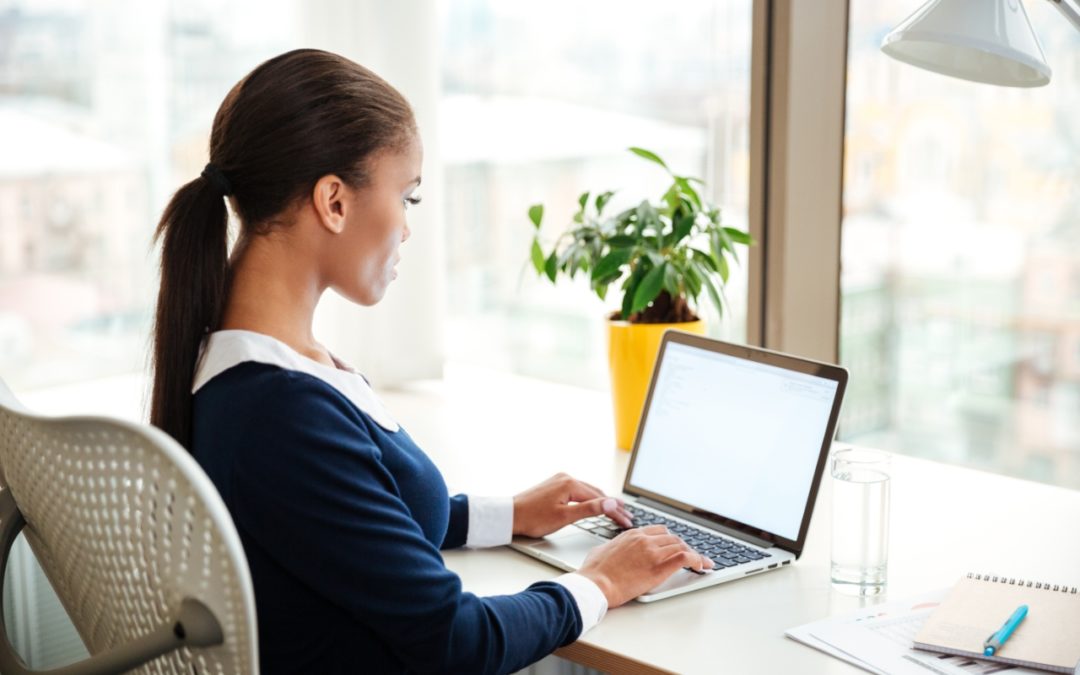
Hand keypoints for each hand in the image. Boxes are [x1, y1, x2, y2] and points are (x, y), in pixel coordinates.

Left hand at [512, 473, 633, 537]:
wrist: (510, 516)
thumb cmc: (533, 518)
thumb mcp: (565, 516)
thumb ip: (589, 509)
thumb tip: (610, 502)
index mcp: (570, 484)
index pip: (600, 498)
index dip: (615, 511)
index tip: (627, 520)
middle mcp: (566, 477)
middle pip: (596, 493)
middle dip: (612, 506)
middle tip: (627, 517)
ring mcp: (560, 480)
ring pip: (588, 491)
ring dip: (602, 502)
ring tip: (616, 511)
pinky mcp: (555, 485)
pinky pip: (578, 491)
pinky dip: (590, 499)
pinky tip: (596, 504)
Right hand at [578, 525, 713, 606]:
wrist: (595, 584)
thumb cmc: (594, 571)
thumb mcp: (601, 550)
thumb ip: (613, 547)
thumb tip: (613, 549)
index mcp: (632, 535)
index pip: (659, 531)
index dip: (670, 539)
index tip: (675, 546)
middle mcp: (645, 540)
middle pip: (672, 538)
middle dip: (683, 546)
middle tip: (689, 556)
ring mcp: (653, 552)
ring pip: (681, 546)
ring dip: (692, 554)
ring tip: (700, 563)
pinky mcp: (659, 567)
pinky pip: (685, 558)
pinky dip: (697, 560)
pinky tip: (702, 566)